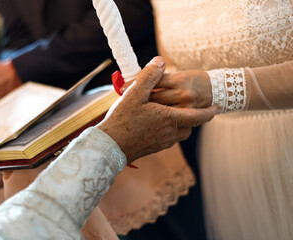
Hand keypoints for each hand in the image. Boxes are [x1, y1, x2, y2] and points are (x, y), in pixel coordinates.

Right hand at [97, 56, 216, 162]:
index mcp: (169, 118)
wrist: (110, 146)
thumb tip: (160, 61)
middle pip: (189, 126)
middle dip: (192, 118)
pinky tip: (155, 125)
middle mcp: (169, 133)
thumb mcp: (134, 93)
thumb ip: (149, 76)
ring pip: (179, 135)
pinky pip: (168, 140)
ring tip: (171, 115)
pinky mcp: (153, 149)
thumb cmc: (122, 120)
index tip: (216, 108)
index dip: (208, 112)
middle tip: (190, 109)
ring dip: (180, 125)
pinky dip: (169, 131)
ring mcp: (161, 143)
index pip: (197, 117)